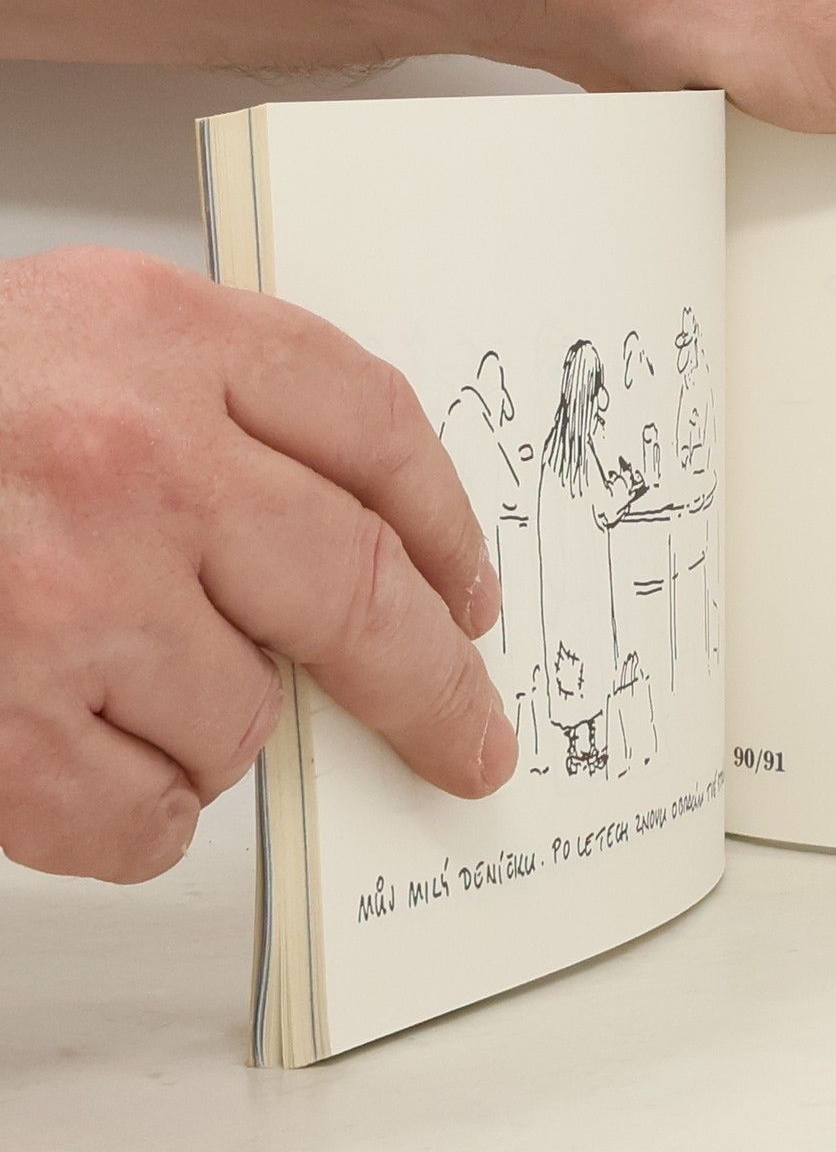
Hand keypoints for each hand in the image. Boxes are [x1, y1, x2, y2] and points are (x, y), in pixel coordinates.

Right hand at [0, 248, 515, 883]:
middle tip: (473, 742)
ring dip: (208, 732)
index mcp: (150, 332)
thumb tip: (350, 561)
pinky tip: (59, 756)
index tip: (469, 593)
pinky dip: (131, 812)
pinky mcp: (4, 729)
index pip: (372, 426)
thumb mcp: (51, 342)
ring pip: (244, 721)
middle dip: (435, 685)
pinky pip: (149, 819)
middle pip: (359, 591)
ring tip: (94, 681)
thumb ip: (201, 416)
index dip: (443, 525)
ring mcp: (70, 601)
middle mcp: (132, 461)